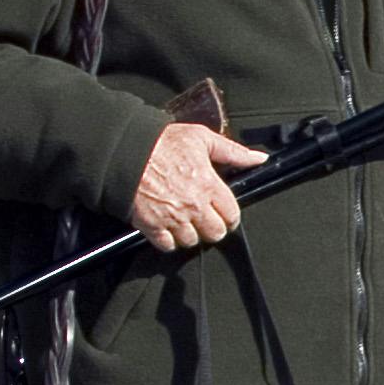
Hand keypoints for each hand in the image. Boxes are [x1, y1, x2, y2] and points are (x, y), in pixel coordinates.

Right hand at [130, 124, 265, 251]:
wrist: (124, 151)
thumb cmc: (161, 143)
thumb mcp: (201, 138)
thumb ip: (233, 151)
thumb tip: (258, 158)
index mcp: (208, 185)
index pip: (232, 215)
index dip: (230, 215)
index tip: (224, 212)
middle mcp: (193, 205)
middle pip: (215, 233)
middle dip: (213, 227)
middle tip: (205, 218)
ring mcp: (173, 218)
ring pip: (192, 241)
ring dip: (190, 233)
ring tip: (185, 220)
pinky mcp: (152, 226)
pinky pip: (168, 245)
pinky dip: (169, 240)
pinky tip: (168, 226)